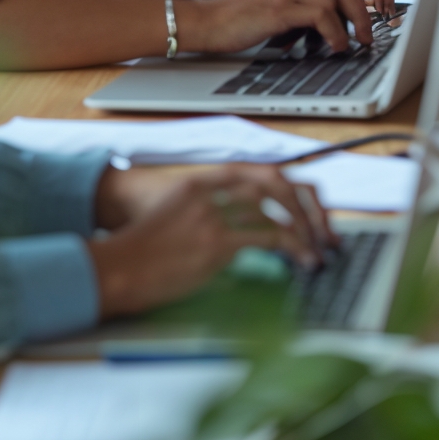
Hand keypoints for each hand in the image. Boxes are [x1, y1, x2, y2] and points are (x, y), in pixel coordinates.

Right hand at [89, 164, 334, 318]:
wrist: (114, 269)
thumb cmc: (142, 252)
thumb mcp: (176, 217)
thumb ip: (210, 213)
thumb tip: (249, 230)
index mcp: (201, 182)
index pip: (259, 171)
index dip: (290, 184)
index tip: (310, 202)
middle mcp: (209, 192)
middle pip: (274, 185)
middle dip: (306, 206)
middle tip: (323, 228)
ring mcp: (212, 216)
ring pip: (275, 212)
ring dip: (304, 231)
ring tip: (318, 249)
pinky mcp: (215, 243)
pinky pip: (266, 239)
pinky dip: (293, 248)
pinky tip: (302, 260)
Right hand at [181, 0, 395, 55]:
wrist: (208, 22)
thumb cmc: (246, 17)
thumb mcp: (285, 4)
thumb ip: (313, 3)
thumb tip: (349, 18)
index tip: (385, 3)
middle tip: (379, 22)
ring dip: (357, 20)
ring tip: (359, 40)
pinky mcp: (278, 6)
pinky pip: (319, 13)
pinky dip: (335, 32)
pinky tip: (336, 45)